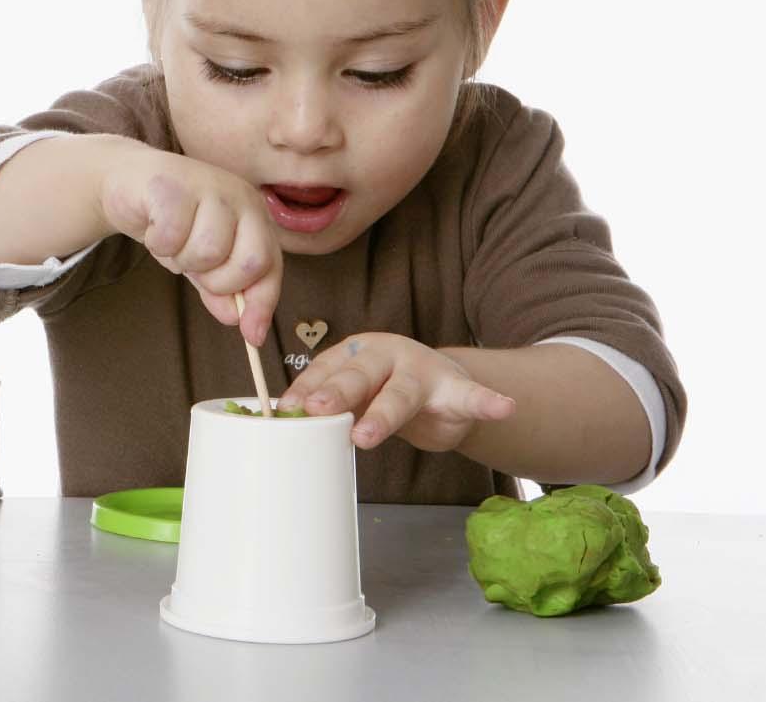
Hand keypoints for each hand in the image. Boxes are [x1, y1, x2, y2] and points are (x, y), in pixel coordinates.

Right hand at [98, 144, 281, 344]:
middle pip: (249, 262)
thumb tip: (239, 321)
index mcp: (254, 215)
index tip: (251, 335)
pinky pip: (172, 236)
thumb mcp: (202, 262)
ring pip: (208, 251)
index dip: (262, 304)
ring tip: (171, 243)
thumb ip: (222, 290)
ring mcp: (209, 187)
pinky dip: (158, 244)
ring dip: (182, 260)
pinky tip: (154, 228)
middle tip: (194, 269)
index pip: (271, 265)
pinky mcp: (173, 186)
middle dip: (218, 281)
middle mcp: (240, 197)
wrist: (128, 182)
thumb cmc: (172, 221)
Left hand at [280, 333, 515, 450]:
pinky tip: (502, 407)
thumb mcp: (355, 388)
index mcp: (356, 352)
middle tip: (317, 410)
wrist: (444, 386)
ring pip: (401, 394)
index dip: (308, 388)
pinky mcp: (457, 389)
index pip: (327, 369)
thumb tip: (283, 417)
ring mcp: (423, 370)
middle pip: (359, 375)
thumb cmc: (384, 387)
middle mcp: (387, 354)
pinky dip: (488, 402)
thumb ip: (327, 399)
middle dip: (337, 393)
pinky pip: (473, 397)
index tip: (290, 408)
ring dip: (383, 415)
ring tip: (366, 434)